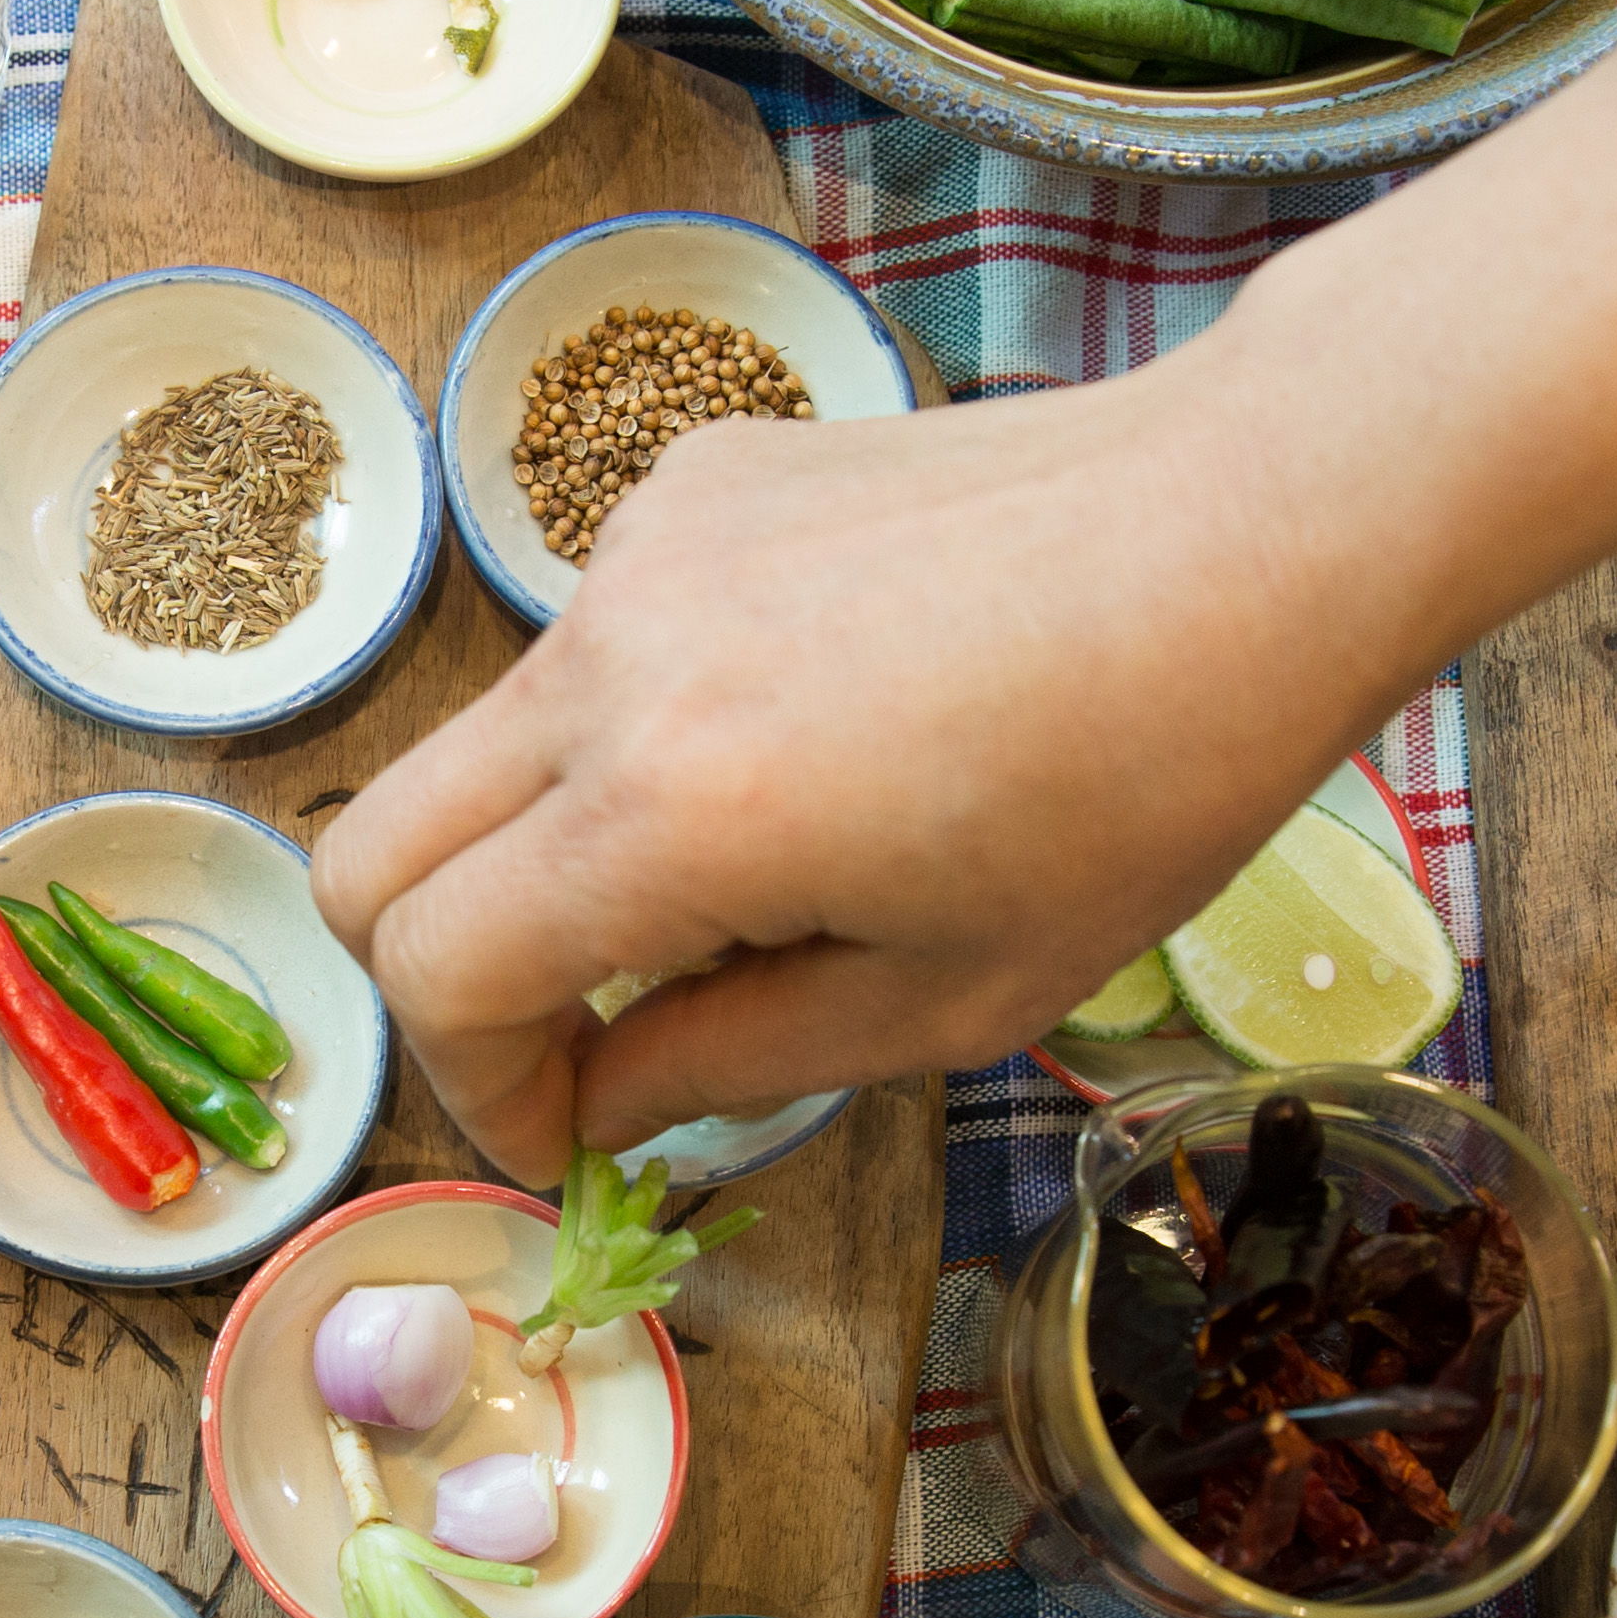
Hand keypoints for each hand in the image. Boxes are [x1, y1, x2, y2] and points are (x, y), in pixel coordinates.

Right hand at [308, 333, 1380, 1185]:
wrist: (1247, 525)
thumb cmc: (1139, 786)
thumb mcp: (948, 995)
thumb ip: (732, 1059)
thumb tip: (601, 1104)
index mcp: (670, 816)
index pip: (434, 974)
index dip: (477, 1091)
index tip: (569, 1132)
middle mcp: (608, 668)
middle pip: (370, 854)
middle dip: (442, 980)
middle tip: (575, 1036)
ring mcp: (632, 554)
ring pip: (485, 749)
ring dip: (556, 848)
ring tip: (749, 880)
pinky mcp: (687, 485)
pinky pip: (593, 646)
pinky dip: (641, 729)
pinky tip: (812, 733)